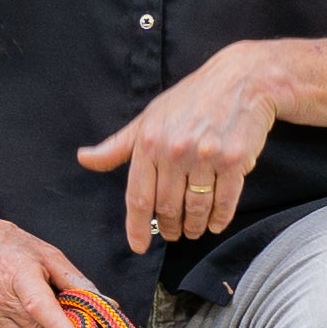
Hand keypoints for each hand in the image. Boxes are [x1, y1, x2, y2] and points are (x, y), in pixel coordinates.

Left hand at [77, 43, 289, 256]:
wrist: (241, 80)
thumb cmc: (190, 100)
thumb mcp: (148, 118)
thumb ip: (117, 146)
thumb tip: (84, 159)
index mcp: (149, 142)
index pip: (138, 197)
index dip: (136, 227)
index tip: (138, 247)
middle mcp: (175, 151)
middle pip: (167, 207)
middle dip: (168, 227)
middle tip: (171, 233)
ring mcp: (206, 156)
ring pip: (196, 208)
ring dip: (193, 227)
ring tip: (192, 231)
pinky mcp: (235, 160)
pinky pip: (225, 201)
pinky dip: (219, 218)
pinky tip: (215, 223)